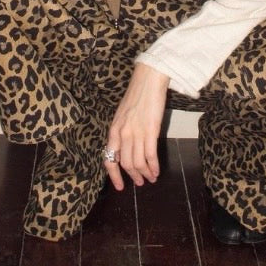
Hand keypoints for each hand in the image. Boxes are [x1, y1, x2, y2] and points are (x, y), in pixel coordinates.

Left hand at [104, 63, 169, 190]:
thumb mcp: (123, 114)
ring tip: (150, 179)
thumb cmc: (137, 95)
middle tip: (140, 183)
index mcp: (114, 130)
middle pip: (126, 164)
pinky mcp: (150, 130)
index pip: (109, 159)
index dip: (114, 175)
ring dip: (145, 174)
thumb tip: (126, 148)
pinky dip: (154, 166)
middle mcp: (122, 134)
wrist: (148, 80)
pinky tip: (157, 171)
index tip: (120, 186)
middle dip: (133, 176)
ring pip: (138, 162)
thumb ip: (122, 131)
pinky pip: (150, 155)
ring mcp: (136, 132)